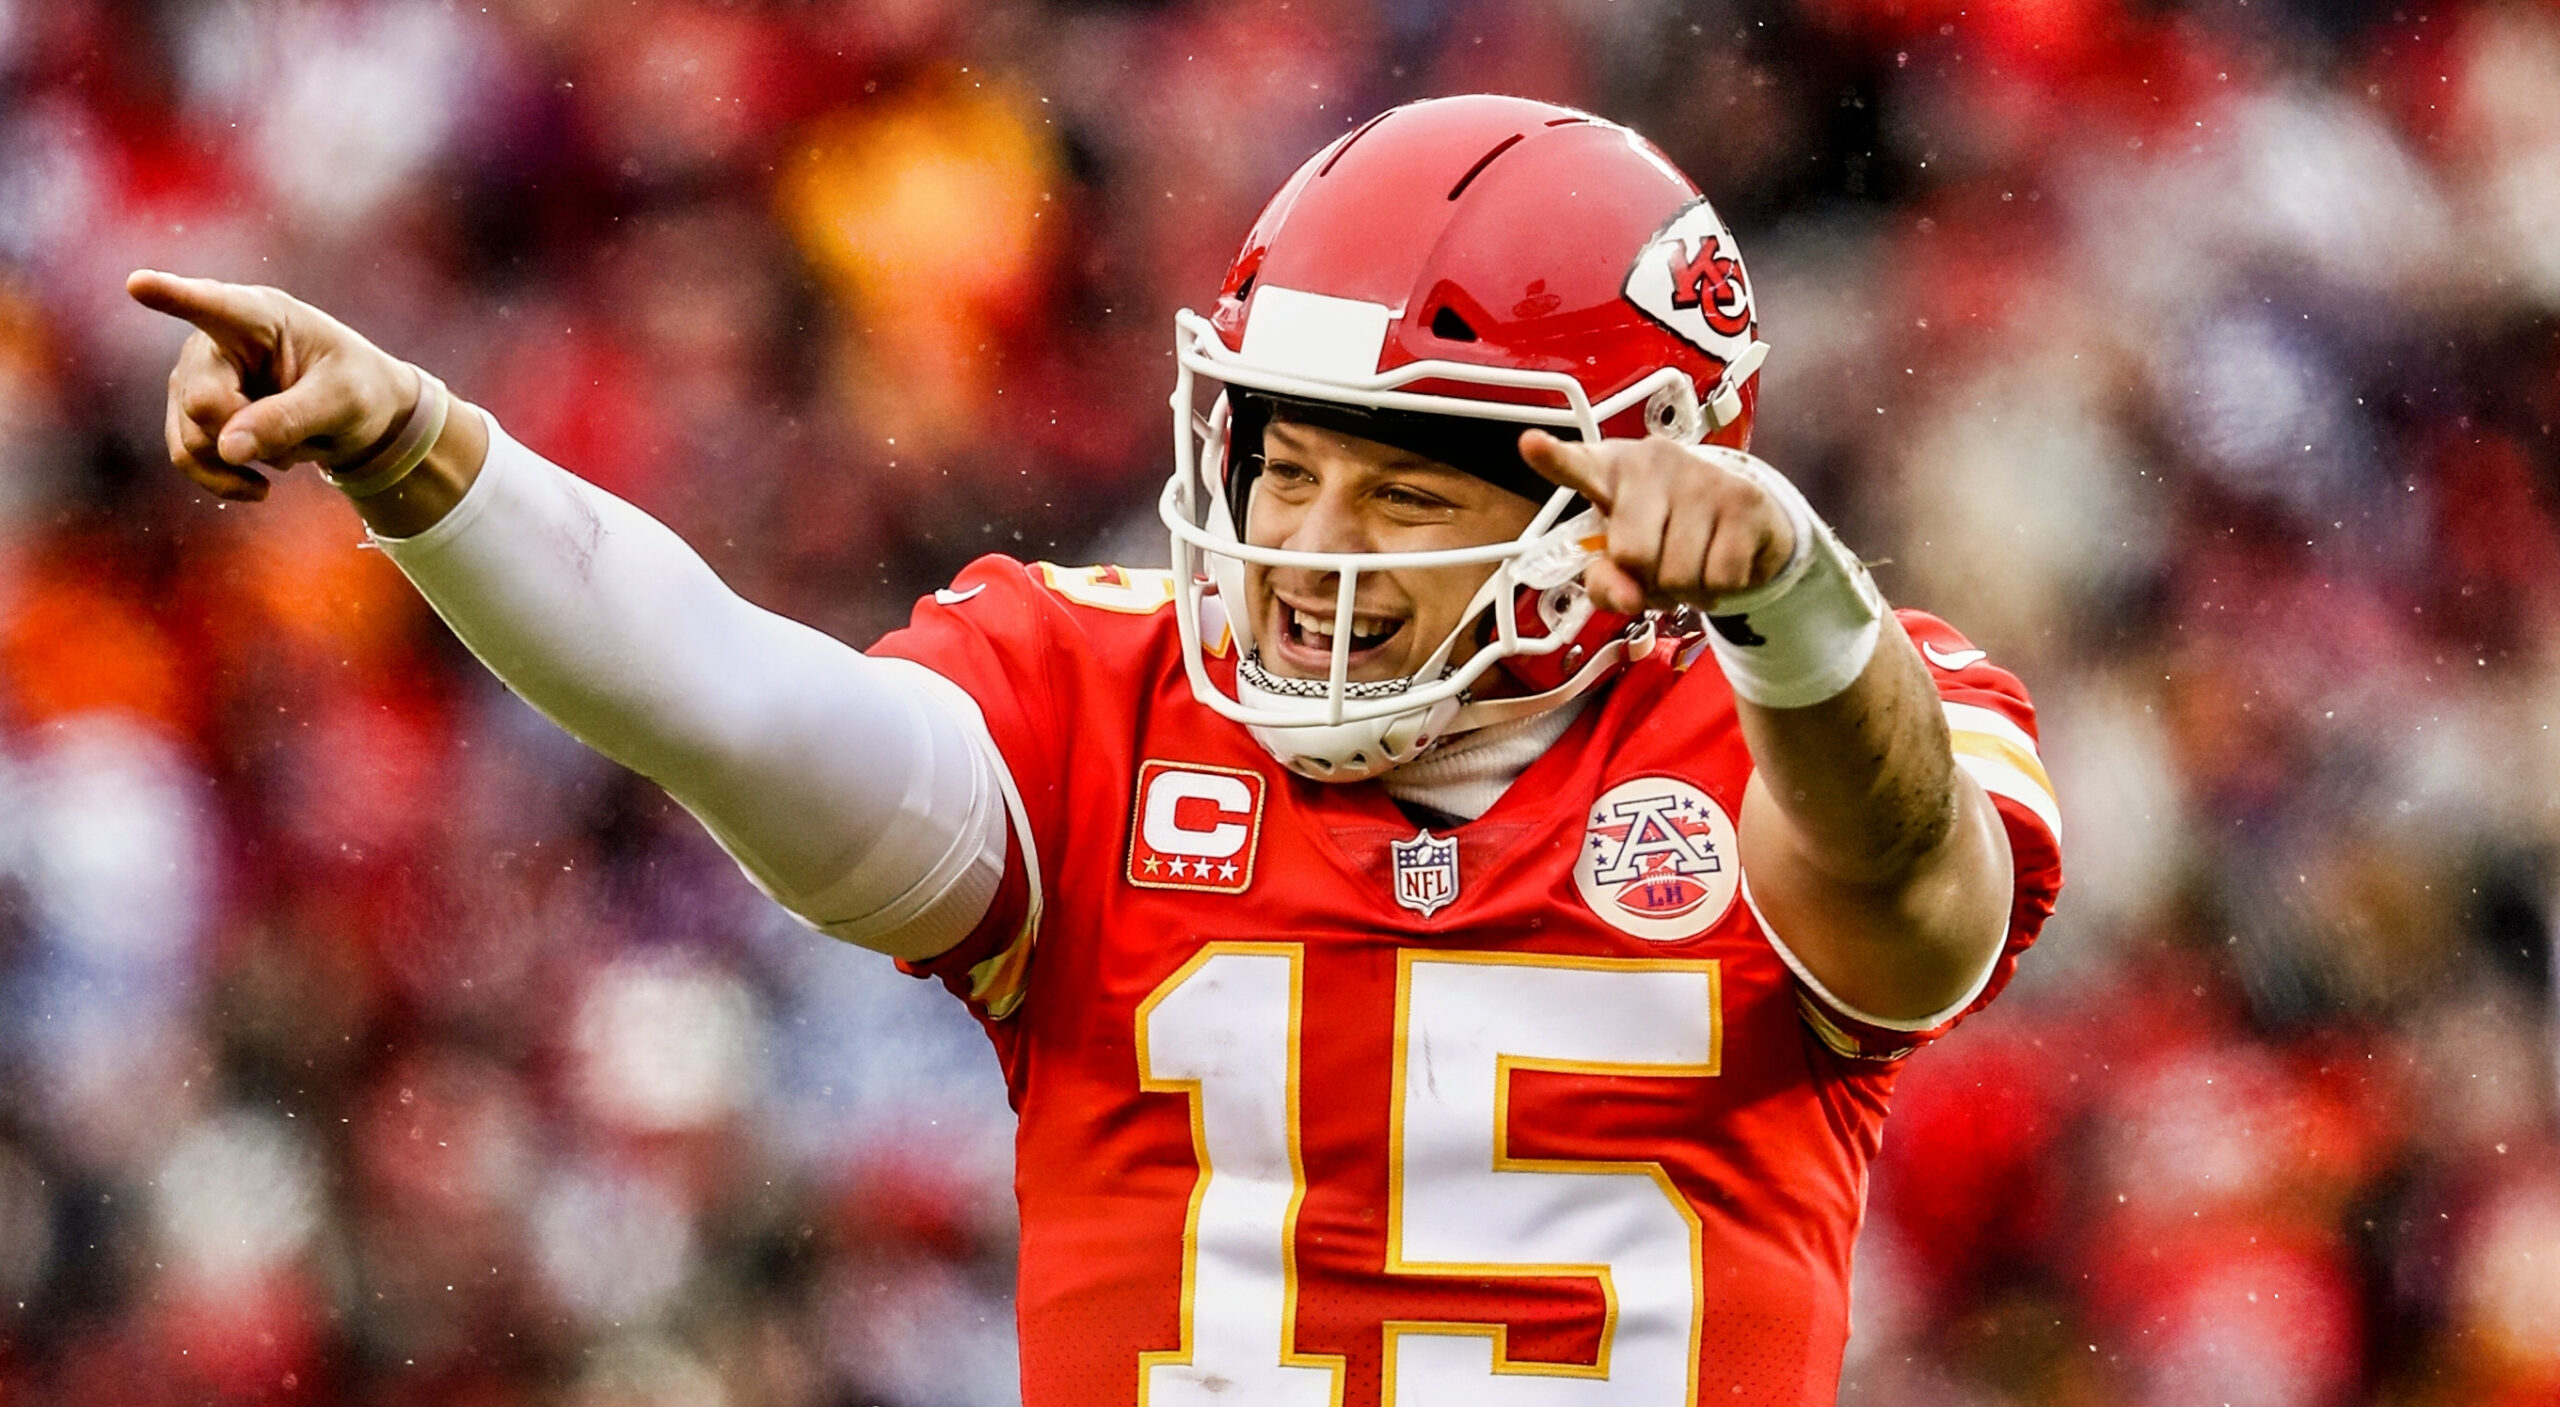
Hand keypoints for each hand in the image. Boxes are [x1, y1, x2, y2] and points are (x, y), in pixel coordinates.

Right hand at [126, 270, 419, 501]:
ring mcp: (194, 376)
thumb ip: (287, 419)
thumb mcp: (341, 403)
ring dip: (242, 460)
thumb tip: (225, 448)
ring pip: (192, 436)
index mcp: (260, 315)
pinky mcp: (188, 412)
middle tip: (297, 436)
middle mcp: (213, 340)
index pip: (212, 304)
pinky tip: (259, 487)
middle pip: (203, 402)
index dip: (173, 295)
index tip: (138, 284)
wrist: (354, 417)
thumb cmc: (356, 390)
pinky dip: (222, 480)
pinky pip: (185, 456)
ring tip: (288, 452)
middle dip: (249, 434)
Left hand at [1519, 430, 1797, 614]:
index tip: (1532, 445)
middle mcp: (1653, 461)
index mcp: (1609, 471)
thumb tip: (1627, 599)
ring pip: (1680, 575)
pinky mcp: (1744, 498)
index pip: (1576, 466)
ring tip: (1690, 564)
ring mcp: (1702, 475)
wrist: (1741, 517)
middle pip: (1632, 555)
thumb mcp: (1621, 560)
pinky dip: (1719, 589)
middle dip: (1647, 582)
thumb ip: (1605, 583)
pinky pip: (1721, 577)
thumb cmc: (1664, 533)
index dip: (1554, 459)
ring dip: (1686, 590)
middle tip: (1658, 567)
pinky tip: (1720, 561)